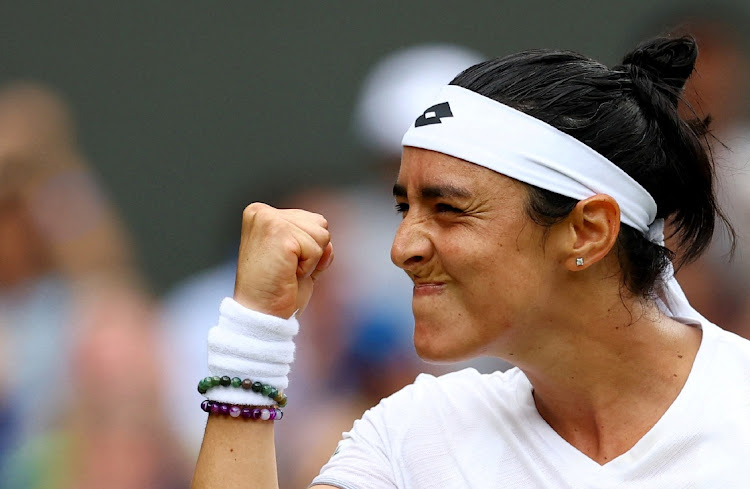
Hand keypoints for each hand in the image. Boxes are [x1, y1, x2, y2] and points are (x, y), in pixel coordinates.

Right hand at [233, 203, 333, 318]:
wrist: (261, 315)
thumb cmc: (277, 290)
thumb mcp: (297, 258)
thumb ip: (312, 241)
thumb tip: (328, 244)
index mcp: (263, 214)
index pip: (312, 220)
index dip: (309, 249)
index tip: (286, 264)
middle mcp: (262, 212)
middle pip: (320, 224)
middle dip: (312, 253)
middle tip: (288, 270)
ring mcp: (269, 220)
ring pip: (322, 234)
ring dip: (311, 260)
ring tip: (288, 271)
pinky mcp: (279, 233)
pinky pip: (317, 250)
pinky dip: (310, 268)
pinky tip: (288, 274)